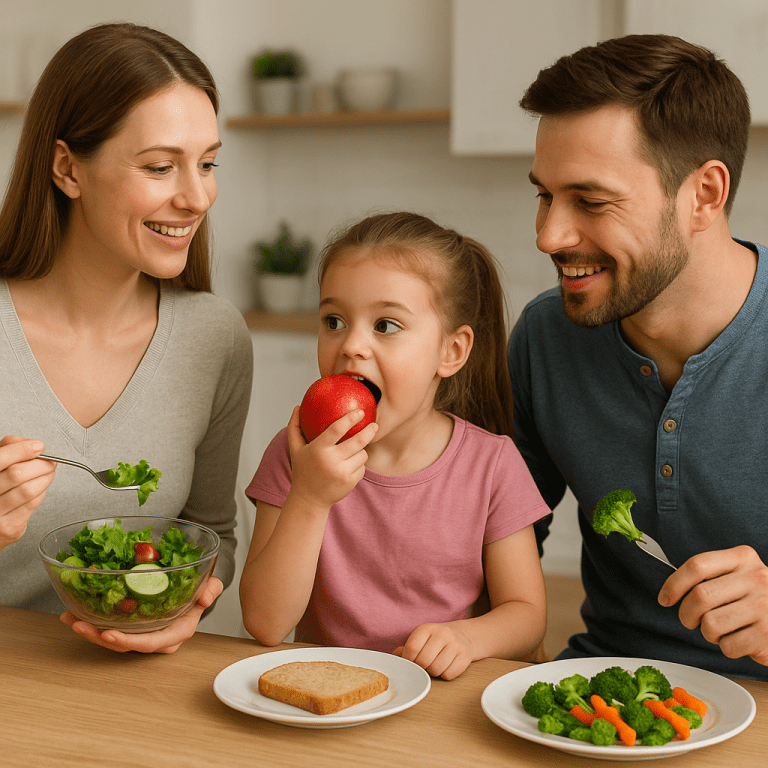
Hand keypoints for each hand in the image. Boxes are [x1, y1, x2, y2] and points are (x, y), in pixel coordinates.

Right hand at [0, 436, 55, 549]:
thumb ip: (7, 452)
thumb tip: (27, 443)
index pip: (0, 460)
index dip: (21, 450)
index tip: (38, 446)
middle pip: (17, 474)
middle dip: (40, 464)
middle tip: (49, 461)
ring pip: (28, 490)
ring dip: (45, 477)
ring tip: (49, 472)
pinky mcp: (9, 528)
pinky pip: (32, 505)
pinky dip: (41, 492)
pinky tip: (40, 487)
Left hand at [60, 576, 223, 652]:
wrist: (194, 588)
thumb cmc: (200, 589)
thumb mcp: (211, 586)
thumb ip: (211, 590)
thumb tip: (205, 597)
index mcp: (175, 633)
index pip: (150, 642)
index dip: (128, 641)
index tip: (109, 634)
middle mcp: (156, 638)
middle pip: (125, 644)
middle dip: (100, 638)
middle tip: (80, 625)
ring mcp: (142, 633)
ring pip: (113, 639)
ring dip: (90, 632)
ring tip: (71, 620)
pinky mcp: (131, 627)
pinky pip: (109, 628)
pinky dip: (90, 622)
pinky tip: (72, 614)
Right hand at [286, 406, 376, 510]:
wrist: (309, 499)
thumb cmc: (303, 470)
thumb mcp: (295, 449)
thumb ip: (294, 427)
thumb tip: (298, 406)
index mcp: (318, 449)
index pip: (337, 429)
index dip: (350, 418)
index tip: (360, 411)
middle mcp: (331, 461)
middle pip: (358, 441)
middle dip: (369, 431)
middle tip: (374, 425)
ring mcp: (341, 473)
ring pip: (362, 454)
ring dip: (361, 451)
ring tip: (352, 452)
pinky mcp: (350, 482)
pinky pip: (362, 467)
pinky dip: (358, 465)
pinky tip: (349, 467)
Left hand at [394, 622, 474, 679]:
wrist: (464, 636)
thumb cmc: (437, 640)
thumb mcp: (422, 638)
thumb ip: (407, 648)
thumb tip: (394, 657)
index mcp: (427, 628)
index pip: (412, 648)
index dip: (408, 660)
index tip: (411, 662)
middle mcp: (442, 634)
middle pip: (423, 661)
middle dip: (421, 668)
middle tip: (424, 665)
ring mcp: (455, 645)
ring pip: (436, 670)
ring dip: (433, 672)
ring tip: (435, 664)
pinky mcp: (465, 656)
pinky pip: (448, 675)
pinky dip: (445, 674)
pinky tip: (446, 666)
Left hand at [658, 545, 767, 665]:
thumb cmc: (754, 597)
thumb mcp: (737, 575)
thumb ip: (709, 575)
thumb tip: (670, 590)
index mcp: (742, 558)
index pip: (697, 565)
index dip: (674, 584)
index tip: (665, 598)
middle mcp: (756, 578)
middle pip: (700, 596)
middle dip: (686, 614)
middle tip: (690, 620)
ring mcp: (764, 606)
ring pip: (711, 623)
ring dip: (708, 633)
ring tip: (720, 629)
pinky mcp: (767, 634)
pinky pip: (728, 645)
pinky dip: (726, 647)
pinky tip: (737, 639)